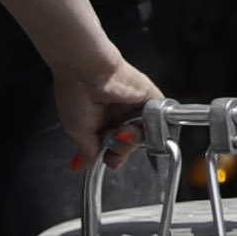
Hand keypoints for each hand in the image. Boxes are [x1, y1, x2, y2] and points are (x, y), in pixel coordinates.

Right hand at [50, 51, 158, 170]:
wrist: (86, 70)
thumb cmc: (76, 93)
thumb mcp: (78, 131)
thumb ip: (87, 150)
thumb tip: (81, 165)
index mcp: (101, 120)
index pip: (115, 147)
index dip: (115, 157)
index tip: (111, 160)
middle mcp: (119, 113)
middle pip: (131, 144)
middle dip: (123, 148)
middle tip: (113, 138)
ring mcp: (135, 106)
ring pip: (146, 135)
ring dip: (133, 138)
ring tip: (121, 129)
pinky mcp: (150, 96)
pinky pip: (160, 118)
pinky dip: (151, 125)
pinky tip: (134, 123)